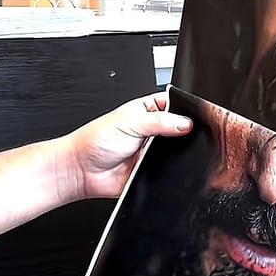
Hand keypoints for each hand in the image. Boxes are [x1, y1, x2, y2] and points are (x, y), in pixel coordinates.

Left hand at [67, 92, 192, 199]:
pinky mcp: (155, 169)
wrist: (82, 171)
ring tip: (163, 150)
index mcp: (147, 110)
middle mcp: (153, 129)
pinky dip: (172, 168)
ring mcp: (154, 149)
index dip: (185, 108)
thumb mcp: (129, 122)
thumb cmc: (94, 141)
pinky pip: (172, 169)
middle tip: (181, 133)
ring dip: (175, 151)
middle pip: (180, 127)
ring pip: (178, 149)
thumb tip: (185, 123)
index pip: (174, 104)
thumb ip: (160, 121)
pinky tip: (162, 164)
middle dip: (183, 131)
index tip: (193, 115)